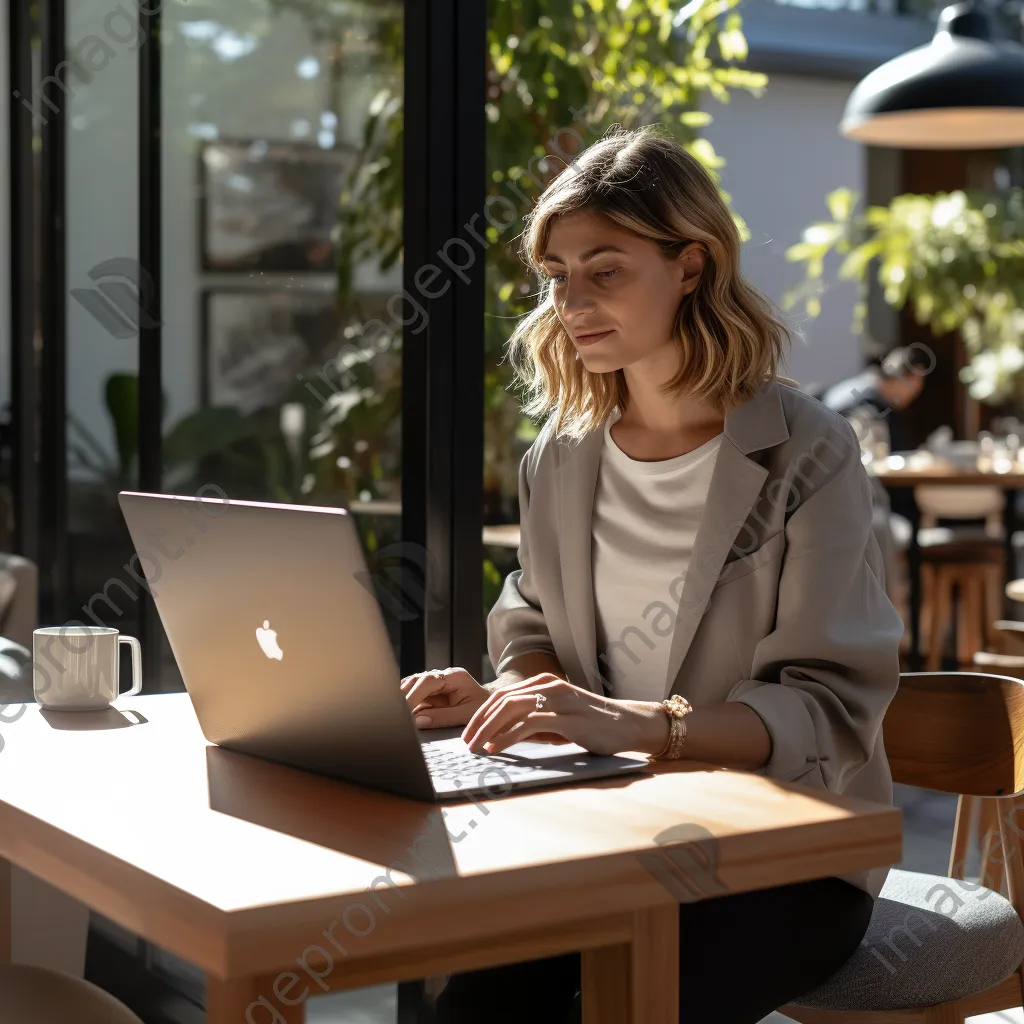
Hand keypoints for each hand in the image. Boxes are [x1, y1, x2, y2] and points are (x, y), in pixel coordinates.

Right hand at [401, 667, 489, 728]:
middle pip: (417, 680)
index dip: (413, 695)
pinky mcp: (433, 690)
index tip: (403, 709)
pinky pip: (415, 693)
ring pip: (413, 685)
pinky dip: (407, 701)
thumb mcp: (468, 715)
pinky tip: (401, 711)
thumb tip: (418, 721)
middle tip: (395, 712)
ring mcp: (437, 681)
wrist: (495, 706)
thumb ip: (444, 717)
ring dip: (403, 698)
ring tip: (396, 712)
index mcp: (455, 677)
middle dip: (404, 696)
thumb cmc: (485, 710)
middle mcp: (444, 675)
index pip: (428, 681)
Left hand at [461, 675, 668, 756]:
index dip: (481, 713)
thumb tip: (502, 736)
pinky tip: (497, 748)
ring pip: (511, 709)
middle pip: (501, 701)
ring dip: (488, 729)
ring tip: (476, 747)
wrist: (628, 724)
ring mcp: (558, 700)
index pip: (502, 695)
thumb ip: (533, 723)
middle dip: (479, 722)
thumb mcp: (557, 720)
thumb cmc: (592, 725)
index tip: (468, 733)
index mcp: (543, 683)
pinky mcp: (567, 717)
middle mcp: (548, 686)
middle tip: (465, 743)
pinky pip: (529, 724)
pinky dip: (508, 737)